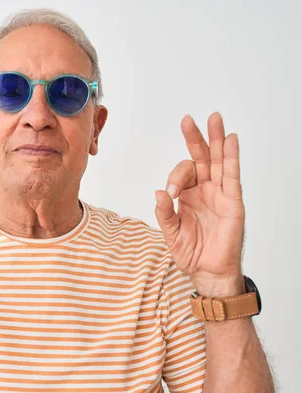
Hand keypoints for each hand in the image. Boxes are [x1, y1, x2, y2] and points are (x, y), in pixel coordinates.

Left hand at [154, 112, 245, 296]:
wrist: (208, 271)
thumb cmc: (191, 252)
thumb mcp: (170, 232)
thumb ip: (164, 212)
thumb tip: (160, 192)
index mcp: (188, 195)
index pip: (182, 174)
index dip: (174, 178)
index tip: (170, 193)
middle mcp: (204, 190)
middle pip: (201, 158)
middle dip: (195, 138)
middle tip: (187, 120)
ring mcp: (220, 194)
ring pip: (219, 161)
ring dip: (216, 140)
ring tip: (214, 119)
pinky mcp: (233, 202)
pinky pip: (232, 176)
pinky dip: (231, 158)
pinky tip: (229, 140)